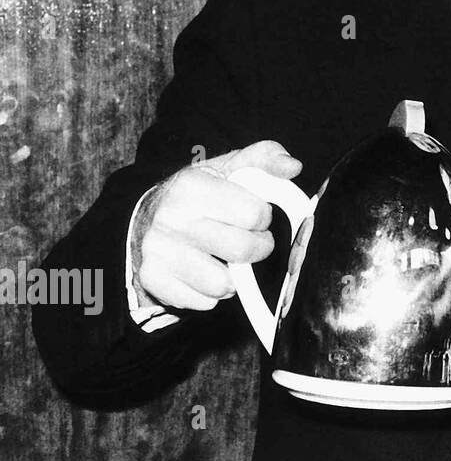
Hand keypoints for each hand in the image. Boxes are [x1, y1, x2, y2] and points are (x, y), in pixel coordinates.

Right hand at [134, 140, 301, 311]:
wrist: (146, 218)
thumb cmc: (200, 193)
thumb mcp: (230, 166)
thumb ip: (266, 158)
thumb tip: (293, 167)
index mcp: (192, 185)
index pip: (254, 214)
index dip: (262, 217)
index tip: (252, 215)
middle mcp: (171, 218)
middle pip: (243, 250)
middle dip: (256, 247)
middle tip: (247, 238)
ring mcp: (158, 251)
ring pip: (223, 284)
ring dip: (234, 275)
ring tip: (224, 256)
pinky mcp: (153, 280)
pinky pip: (204, 302)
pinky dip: (211, 292)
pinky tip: (203, 271)